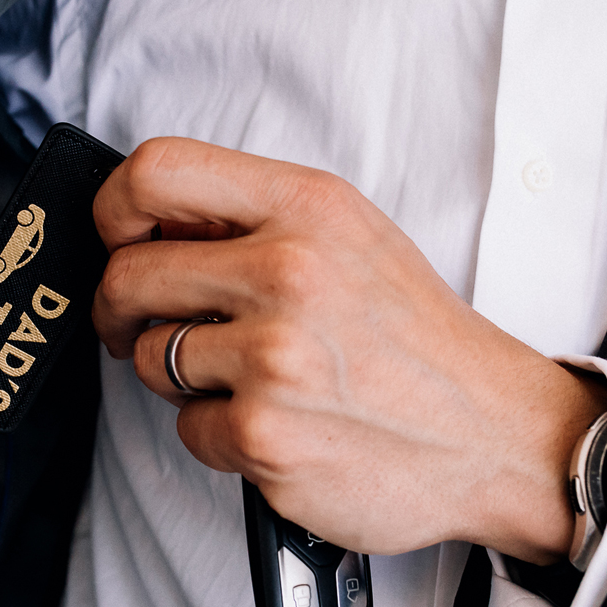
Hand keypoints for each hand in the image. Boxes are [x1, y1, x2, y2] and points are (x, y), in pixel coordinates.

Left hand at [92, 138, 606, 562]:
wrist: (492, 436)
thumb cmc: (417, 343)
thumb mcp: (353, 243)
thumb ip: (257, 222)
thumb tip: (156, 228)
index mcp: (307, 208)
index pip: (157, 171)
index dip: (113, 208)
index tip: (118, 240)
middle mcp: (288, 271)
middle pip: (129, 274)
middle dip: (122, 309)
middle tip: (141, 327)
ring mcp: (273, 355)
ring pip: (149, 357)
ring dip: (181, 377)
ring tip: (249, 382)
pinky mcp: (263, 432)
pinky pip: (186, 427)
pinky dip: (217, 433)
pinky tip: (275, 427)